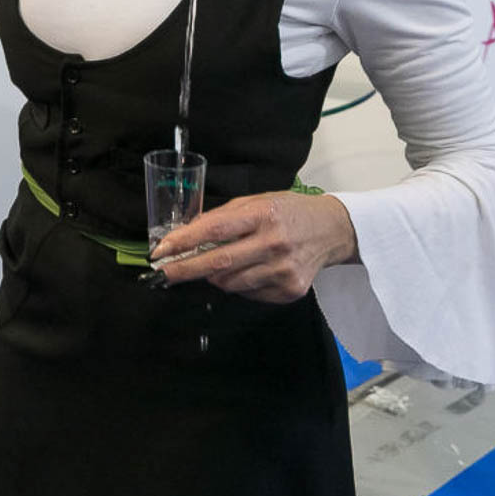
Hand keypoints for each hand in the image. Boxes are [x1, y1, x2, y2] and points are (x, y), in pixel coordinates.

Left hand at [149, 189, 357, 303]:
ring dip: (214, 276)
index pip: (215, 230)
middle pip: (219, 262)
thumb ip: (223, 217)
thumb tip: (185, 233)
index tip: (161, 250)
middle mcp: (274, 243)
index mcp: (263, 215)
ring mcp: (284, 270)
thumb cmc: (289, 211)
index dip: (184, 242)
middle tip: (162, 274)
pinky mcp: (291, 290)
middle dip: (184, 270)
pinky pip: (249, 294)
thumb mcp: (256, 202)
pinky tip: (249, 270)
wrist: (333, 230)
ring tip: (220, 264)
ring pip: (230, 283)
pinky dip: (238, 285)